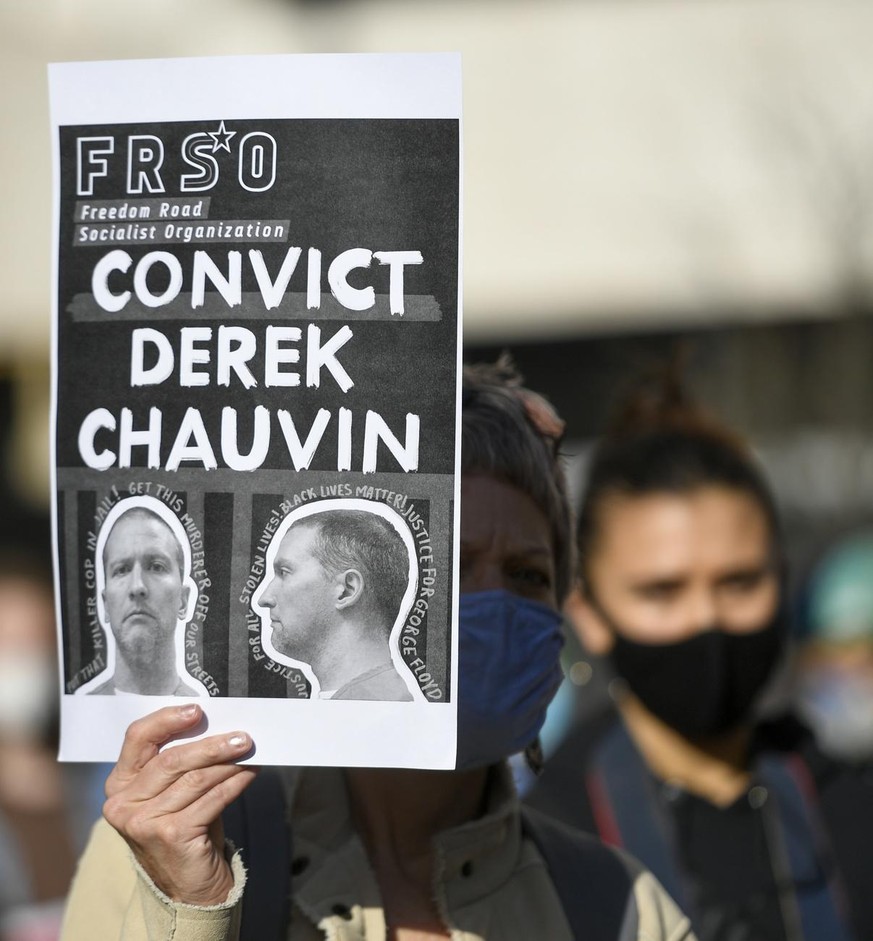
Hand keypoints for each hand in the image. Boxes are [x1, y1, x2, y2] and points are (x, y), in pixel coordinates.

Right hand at [103, 704, 256, 904]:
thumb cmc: (184, 827)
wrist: (188, 887)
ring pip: (195, 778)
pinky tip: (250, 773)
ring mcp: (143, 823)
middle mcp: (123, 803)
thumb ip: (183, 761)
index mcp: (119, 784)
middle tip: (243, 735)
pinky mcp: (170, 836)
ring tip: (250, 751)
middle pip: (172, 759)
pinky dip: (235, 783)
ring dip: (228, 762)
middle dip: (212, 744)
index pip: (138, 738)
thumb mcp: (174, 791)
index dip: (167, 719)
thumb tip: (221, 724)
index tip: (198, 709)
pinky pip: (211, 799)